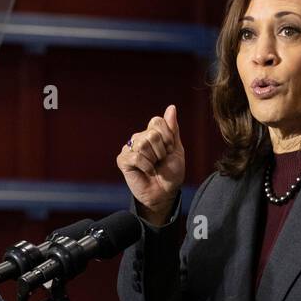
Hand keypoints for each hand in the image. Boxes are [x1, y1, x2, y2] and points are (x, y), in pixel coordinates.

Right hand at [117, 104, 185, 224]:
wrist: (165, 193)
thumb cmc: (171, 173)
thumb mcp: (177, 150)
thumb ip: (173, 129)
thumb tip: (172, 107)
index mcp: (152, 132)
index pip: (157, 122)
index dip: (167, 137)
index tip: (170, 150)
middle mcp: (139, 137)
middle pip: (151, 134)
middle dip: (162, 151)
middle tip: (161, 161)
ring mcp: (129, 148)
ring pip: (143, 144)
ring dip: (154, 159)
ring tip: (154, 167)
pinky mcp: (123, 160)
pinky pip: (136, 156)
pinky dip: (146, 166)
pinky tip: (147, 172)